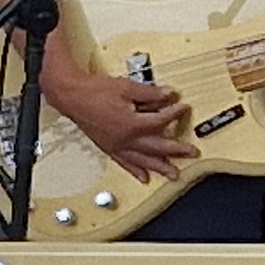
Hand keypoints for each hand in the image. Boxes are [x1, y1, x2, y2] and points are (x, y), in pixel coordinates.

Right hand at [41, 58, 197, 182]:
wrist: (72, 97)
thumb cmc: (95, 92)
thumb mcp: (127, 87)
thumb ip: (150, 93)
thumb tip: (168, 94)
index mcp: (133, 124)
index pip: (161, 121)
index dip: (175, 113)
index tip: (184, 108)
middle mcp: (126, 139)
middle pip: (157, 147)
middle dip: (176, 151)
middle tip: (192, 154)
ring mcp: (117, 145)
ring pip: (143, 160)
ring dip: (160, 168)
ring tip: (174, 175)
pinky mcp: (108, 148)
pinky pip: (125, 163)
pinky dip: (136, 171)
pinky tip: (143, 177)